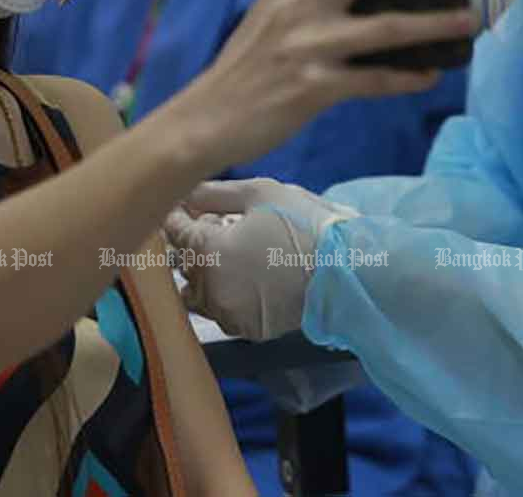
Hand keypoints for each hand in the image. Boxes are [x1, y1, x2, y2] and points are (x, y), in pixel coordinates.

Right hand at [159, 0, 475, 173]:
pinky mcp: (315, 88)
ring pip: (386, 27)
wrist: (205, 120)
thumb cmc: (243, 67)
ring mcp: (309, 47)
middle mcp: (298, 6)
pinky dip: (408, 78)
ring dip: (433, 23)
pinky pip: (376, 81)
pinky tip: (430, 76)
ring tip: (467, 20)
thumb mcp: (267, 15)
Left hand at [165, 178, 357, 340]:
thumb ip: (215, 193)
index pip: (175, 233)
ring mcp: (229, 314)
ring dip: (206, 275)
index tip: (183, 208)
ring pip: (198, 295)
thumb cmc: (305, 225)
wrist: (347, 270)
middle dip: (193, 245)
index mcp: (209, 252)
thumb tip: (186, 192)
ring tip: (233, 254)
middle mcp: (211, 289)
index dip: (177, 217)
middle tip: (217, 226)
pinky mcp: (248, 330)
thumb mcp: (261, 194)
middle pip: (183, 266)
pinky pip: (224, 313)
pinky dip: (228, 297)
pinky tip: (249, 276)